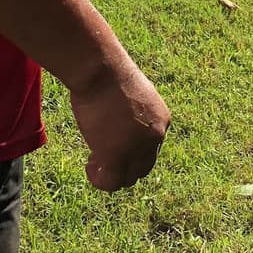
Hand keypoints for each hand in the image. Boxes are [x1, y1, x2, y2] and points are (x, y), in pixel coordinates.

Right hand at [70, 54, 170, 190]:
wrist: (101, 70)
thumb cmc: (109, 75)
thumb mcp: (132, 95)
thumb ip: (133, 115)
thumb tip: (120, 128)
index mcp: (162, 121)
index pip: (151, 150)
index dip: (130, 152)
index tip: (112, 143)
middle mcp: (155, 137)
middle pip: (143, 167)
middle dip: (123, 166)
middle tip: (101, 156)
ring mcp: (137, 148)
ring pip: (128, 178)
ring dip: (112, 174)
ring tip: (94, 162)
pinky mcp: (117, 155)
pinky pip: (111, 182)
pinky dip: (100, 180)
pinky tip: (90, 167)